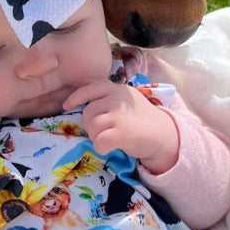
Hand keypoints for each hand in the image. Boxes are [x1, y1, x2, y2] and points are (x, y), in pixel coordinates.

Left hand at [64, 81, 178, 173]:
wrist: (163, 134)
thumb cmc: (141, 116)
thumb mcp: (124, 97)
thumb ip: (103, 89)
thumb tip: (83, 81)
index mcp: (116, 89)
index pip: (90, 89)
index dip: (75, 97)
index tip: (66, 106)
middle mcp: (116, 99)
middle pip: (88, 113)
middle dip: (91, 125)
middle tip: (104, 131)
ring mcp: (119, 115)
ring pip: (91, 127)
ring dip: (96, 137)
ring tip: (110, 138)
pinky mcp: (122, 133)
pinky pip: (99, 141)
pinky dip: (102, 147)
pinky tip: (111, 147)